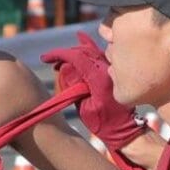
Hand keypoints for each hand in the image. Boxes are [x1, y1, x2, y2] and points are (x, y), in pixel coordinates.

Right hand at [41, 33, 145, 149]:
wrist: (124, 128)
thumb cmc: (103, 122)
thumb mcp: (83, 107)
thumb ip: (73, 86)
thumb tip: (64, 66)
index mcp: (100, 79)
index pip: (77, 57)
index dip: (59, 54)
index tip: (45, 58)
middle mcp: (109, 70)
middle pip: (83, 51)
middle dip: (65, 54)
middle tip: (51, 61)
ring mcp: (113, 68)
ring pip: (92, 51)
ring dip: (75, 52)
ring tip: (61, 58)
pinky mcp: (114, 70)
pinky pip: (100, 54)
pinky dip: (87, 50)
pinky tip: (82, 41)